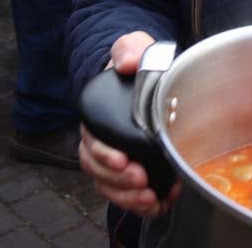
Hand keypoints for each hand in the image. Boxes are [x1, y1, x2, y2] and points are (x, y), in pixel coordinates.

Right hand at [79, 32, 179, 217]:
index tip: (122, 160)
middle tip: (141, 181)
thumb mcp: (132, 47)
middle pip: (98, 171)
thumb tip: (126, 63)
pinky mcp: (131, 170)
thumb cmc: (135, 64)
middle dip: (119, 181)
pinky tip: (160, 203)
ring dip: (129, 197)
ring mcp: (114, 158)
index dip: (104, 155)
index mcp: (97, 116)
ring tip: (151, 199)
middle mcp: (100, 140)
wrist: (144, 75)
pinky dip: (141, 203)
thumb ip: (128, 49)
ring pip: (110, 187)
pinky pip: (127, 194)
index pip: (91, 142)